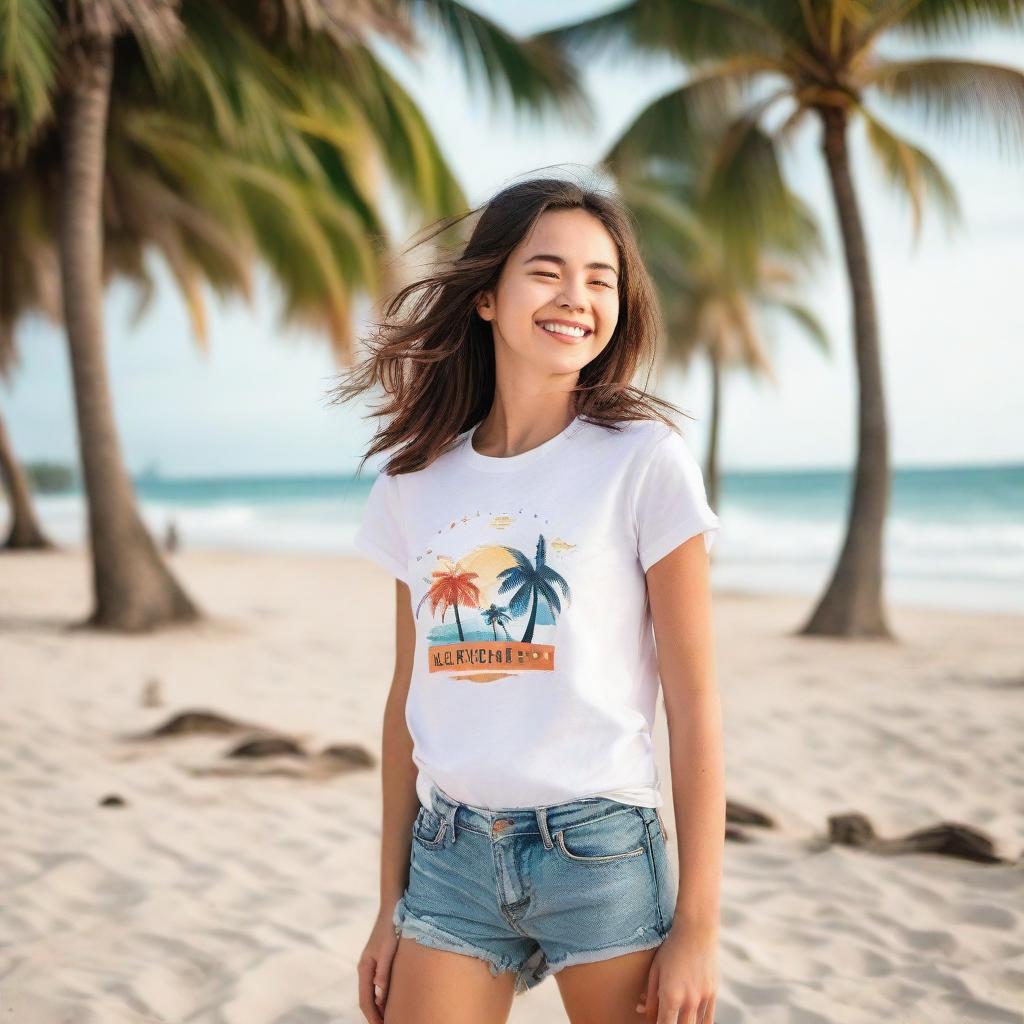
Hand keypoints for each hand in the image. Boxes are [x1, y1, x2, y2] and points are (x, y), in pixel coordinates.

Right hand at [357, 908, 400, 1022]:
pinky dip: (383, 997)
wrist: (393, 908)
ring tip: (390, 1019)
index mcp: (364, 968)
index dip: (373, 1017)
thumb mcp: (388, 950)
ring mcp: (371, 965)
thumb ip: (383, 972)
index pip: (366, 1001)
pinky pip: (378, 985)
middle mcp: (365, 969)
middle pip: (367, 1000)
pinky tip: (392, 1001)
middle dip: (375, 1016)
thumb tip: (380, 996)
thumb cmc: (391, 928)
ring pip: (372, 994)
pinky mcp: (379, 961)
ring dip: (379, 1008)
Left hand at [635, 923, 717, 1022]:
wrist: (696, 931)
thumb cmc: (671, 948)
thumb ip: (650, 996)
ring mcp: (702, 998)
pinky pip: (708, 1019)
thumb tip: (644, 1013)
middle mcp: (688, 1001)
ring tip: (678, 1018)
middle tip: (665, 1019)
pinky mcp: (713, 993)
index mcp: (670, 996)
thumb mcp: (655, 970)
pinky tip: (692, 1022)